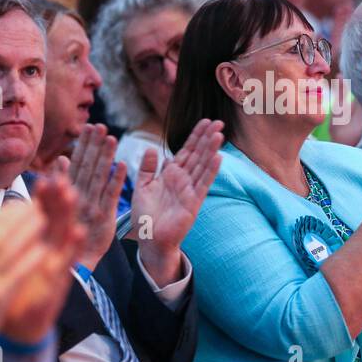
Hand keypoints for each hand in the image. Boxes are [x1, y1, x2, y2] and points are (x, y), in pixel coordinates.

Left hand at [0, 175, 87, 344]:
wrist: (17, 328)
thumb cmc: (10, 291)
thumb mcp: (3, 261)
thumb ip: (0, 238)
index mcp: (33, 243)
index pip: (40, 214)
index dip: (43, 197)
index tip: (43, 177)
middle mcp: (48, 250)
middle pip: (56, 218)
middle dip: (58, 198)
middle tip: (60, 177)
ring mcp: (55, 264)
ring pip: (65, 234)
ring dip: (69, 214)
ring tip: (71, 194)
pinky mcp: (59, 281)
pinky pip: (68, 261)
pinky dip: (74, 247)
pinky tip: (78, 231)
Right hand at [63, 124, 124, 270]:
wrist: (73, 263)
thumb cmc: (67, 233)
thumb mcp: (59, 207)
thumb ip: (60, 182)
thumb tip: (62, 159)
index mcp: (70, 193)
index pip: (78, 164)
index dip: (84, 145)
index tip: (90, 127)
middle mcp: (79, 197)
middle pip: (88, 167)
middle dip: (94, 145)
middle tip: (100, 125)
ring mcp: (92, 207)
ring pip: (99, 177)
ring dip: (105, 157)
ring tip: (111, 138)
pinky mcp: (104, 218)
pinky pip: (111, 197)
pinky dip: (116, 180)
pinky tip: (123, 165)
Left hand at [129, 118, 223, 283]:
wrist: (149, 240)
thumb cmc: (145, 216)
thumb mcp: (141, 187)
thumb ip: (147, 168)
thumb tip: (152, 148)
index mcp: (171, 174)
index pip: (186, 150)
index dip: (195, 136)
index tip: (205, 121)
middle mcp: (183, 180)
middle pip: (198, 154)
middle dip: (207, 138)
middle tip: (219, 121)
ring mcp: (190, 190)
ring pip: (202, 165)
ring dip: (211, 150)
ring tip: (220, 134)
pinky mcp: (193, 203)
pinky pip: (203, 184)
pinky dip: (210, 171)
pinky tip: (218, 158)